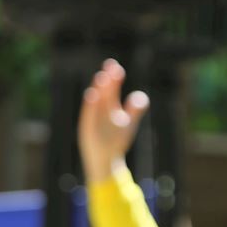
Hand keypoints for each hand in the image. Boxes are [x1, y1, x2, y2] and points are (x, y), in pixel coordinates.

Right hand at [78, 59, 148, 185]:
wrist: (105, 160)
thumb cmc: (116, 141)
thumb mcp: (128, 124)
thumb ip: (134, 110)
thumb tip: (138, 96)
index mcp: (109, 107)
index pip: (112, 89)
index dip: (114, 78)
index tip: (116, 68)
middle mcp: (100, 111)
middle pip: (104, 92)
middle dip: (107, 80)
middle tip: (109, 66)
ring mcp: (93, 119)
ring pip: (96, 101)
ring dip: (98, 89)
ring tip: (101, 77)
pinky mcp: (88, 129)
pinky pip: (89, 115)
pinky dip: (90, 106)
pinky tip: (92, 95)